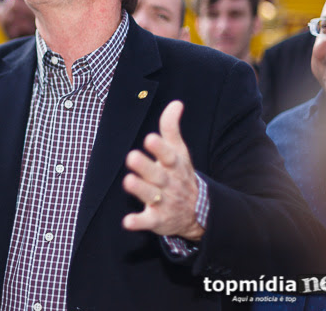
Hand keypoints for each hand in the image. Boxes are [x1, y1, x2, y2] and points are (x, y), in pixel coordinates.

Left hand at [122, 100, 204, 240]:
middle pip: (158, 175)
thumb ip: (171, 128)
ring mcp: (164, 202)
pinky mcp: (157, 220)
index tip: (150, 139)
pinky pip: (147, 221)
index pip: (169, 156)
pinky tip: (127, 222)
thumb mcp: (179, 152)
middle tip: (131, 156)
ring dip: (140, 190)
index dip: (159, 149)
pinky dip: (138, 222)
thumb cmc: (180, 174)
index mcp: (174, 166)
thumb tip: (176, 103)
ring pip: (151, 196)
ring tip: (127, 181)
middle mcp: (170, 184)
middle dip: (145, 167)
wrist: (198, 212)